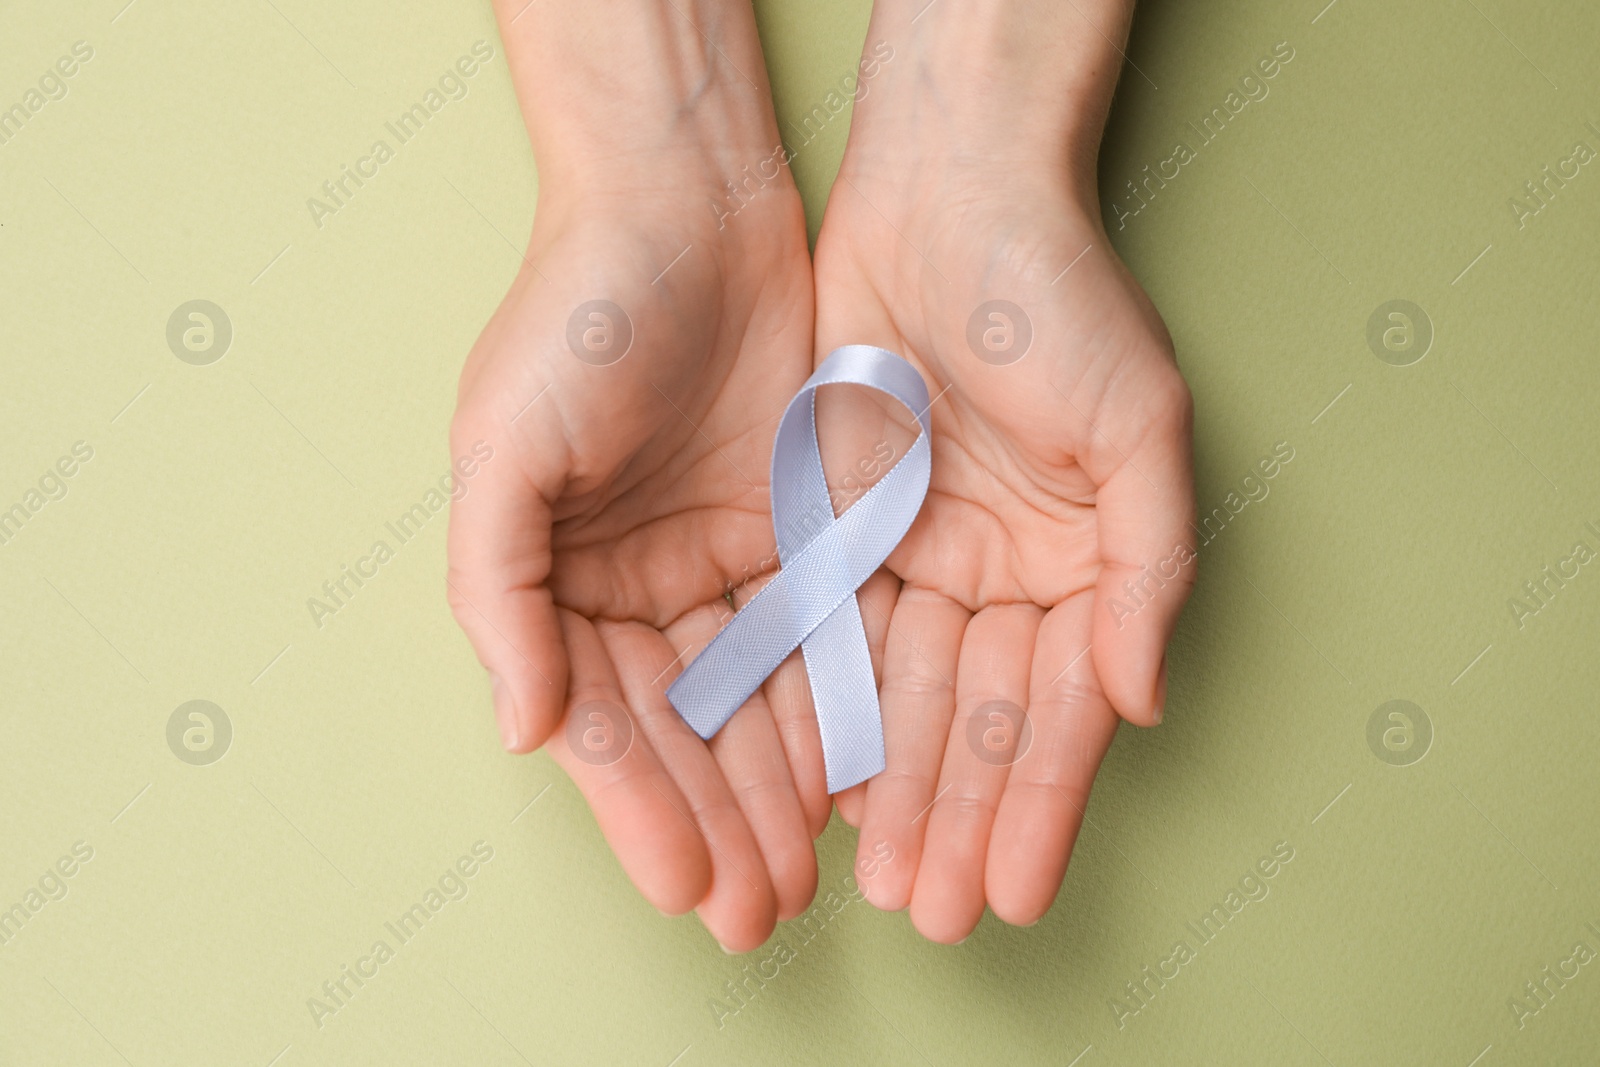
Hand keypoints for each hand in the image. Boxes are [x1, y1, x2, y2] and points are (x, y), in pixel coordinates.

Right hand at [447, 0, 828, 950]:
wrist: (687, 206)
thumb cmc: (578, 315)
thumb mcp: (505, 447)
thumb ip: (498, 593)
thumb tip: (519, 729)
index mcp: (554, 583)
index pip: (601, 720)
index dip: (640, 808)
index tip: (686, 886)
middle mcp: (635, 586)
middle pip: (682, 729)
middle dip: (719, 822)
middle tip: (760, 911)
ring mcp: (718, 562)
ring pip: (755, 700)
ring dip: (778, 787)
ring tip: (811, 873)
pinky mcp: (796, 530)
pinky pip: (816, 636)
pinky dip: (830, 704)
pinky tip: (853, 774)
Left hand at [811, 0, 1194, 942]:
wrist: (946, 196)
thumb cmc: (1059, 296)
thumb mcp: (1138, 423)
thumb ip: (1147, 569)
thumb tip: (1140, 702)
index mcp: (1082, 564)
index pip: (1061, 707)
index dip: (1042, 800)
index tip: (1016, 888)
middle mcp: (1003, 574)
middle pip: (979, 718)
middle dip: (958, 815)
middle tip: (932, 911)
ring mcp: (920, 556)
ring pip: (903, 695)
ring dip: (893, 787)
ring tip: (878, 876)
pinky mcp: (842, 528)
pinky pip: (832, 634)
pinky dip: (829, 708)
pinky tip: (824, 781)